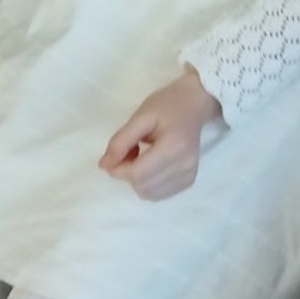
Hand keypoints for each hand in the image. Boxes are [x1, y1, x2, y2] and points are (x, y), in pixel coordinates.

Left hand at [100, 67, 222, 201]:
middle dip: (128, 173)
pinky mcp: (189, 181)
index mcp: (174, 147)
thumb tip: (104, 166)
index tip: (116, 153)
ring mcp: (189, 176)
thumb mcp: (140, 117)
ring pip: (149, 194)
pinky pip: (159, 194)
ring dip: (137, 180)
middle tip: (131, 151)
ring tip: (142, 157)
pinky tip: (152, 165)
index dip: (118, 168)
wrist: (194, 104)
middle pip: (142, 186)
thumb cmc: (166, 105)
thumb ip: (120, 141)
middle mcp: (185, 166)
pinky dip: (148, 183)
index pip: (137, 174)